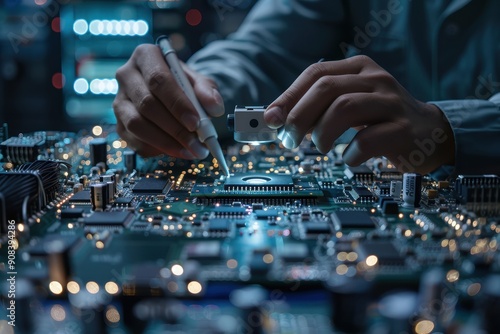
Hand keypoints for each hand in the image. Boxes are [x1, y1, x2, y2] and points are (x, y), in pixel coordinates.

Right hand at [113, 44, 224, 159]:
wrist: (169, 92)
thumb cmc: (182, 83)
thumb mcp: (198, 80)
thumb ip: (208, 90)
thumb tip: (215, 107)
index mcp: (145, 56)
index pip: (159, 79)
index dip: (177, 104)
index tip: (196, 122)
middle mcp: (126, 76)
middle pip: (147, 104)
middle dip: (175, 128)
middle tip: (197, 143)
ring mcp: (119, 100)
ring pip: (137, 124)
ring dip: (166, 142)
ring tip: (190, 150)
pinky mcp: (119, 123)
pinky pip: (134, 141)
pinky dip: (157, 150)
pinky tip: (177, 151)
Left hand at [264, 55, 454, 173]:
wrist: (429, 133)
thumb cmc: (379, 120)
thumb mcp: (349, 105)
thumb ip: (317, 108)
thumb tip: (277, 120)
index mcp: (358, 68)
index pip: (315, 73)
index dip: (288, 96)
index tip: (271, 119)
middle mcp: (375, 79)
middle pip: (326, 88)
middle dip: (299, 116)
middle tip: (289, 140)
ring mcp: (392, 102)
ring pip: (344, 107)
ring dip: (322, 133)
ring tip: (321, 148)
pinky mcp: (403, 129)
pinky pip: (368, 139)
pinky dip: (350, 153)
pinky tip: (349, 158)